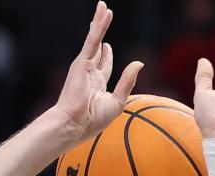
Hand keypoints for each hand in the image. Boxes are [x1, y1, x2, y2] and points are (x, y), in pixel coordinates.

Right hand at [52, 1, 143, 144]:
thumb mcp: (118, 101)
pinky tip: (105, 13)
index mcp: (96, 85)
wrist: (74, 125)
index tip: (108, 46)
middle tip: (103, 15)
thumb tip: (139, 62)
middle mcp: (89, 73)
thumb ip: (128, 81)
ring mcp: (84, 66)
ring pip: (94, 38)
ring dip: (99, 21)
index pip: (104, 65)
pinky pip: (93, 40)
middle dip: (100, 31)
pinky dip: (99, 26)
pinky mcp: (81, 62)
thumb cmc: (92, 120)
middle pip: (97, 46)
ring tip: (103, 5)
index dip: (107, 55)